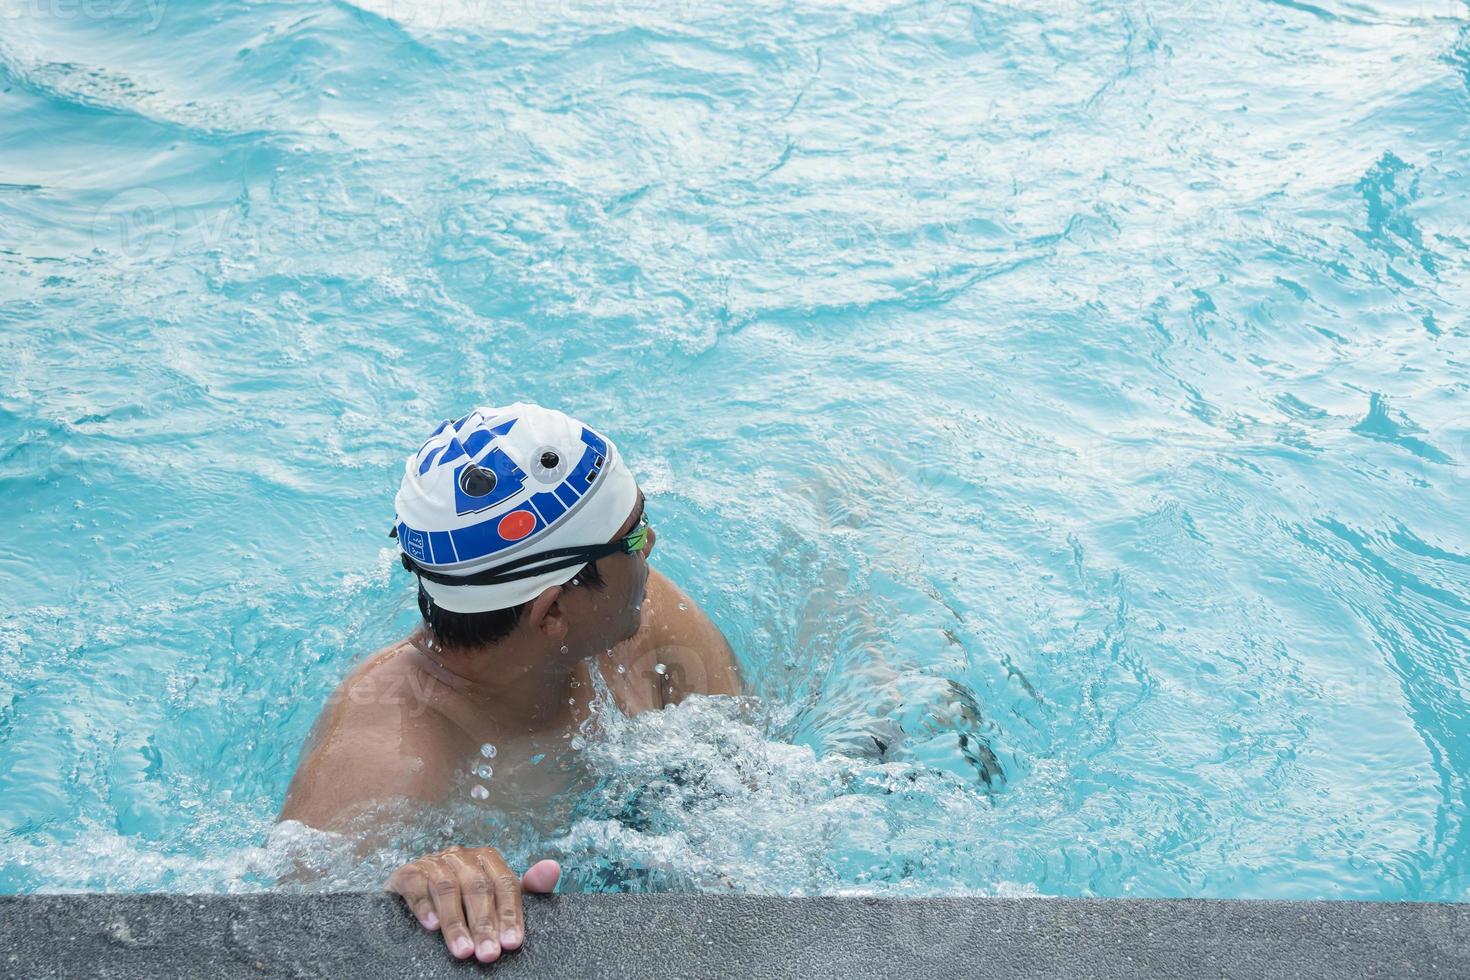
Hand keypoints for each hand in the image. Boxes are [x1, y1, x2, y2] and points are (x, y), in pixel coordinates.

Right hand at [386, 846, 560, 962]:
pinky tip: (431, 927)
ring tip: (463, 951)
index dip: (510, 914)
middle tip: (489, 954)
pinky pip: (416, 886)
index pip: (504, 884)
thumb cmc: (465, 896)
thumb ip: (528, 887)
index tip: (512, 944)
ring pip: (447, 888)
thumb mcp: (497, 894)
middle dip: (484, 924)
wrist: (417, 888)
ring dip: (455, 922)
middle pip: (477, 887)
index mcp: (488, 859)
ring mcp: (433, 863)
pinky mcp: (407, 874)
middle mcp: (462, 856)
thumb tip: (552, 868)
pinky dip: (424, 906)